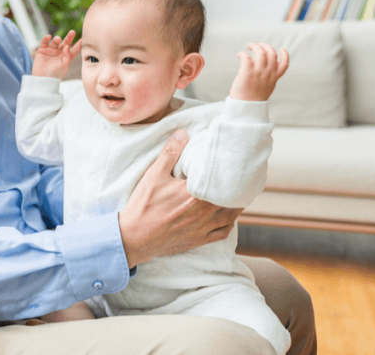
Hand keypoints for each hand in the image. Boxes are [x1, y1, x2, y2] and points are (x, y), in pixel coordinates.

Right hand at [32, 31, 79, 78]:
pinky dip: (46, 38)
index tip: (83, 39)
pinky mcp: (42, 50)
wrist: (42, 78)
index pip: (74, 50)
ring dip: (57, 39)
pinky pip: (44, 42)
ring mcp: (51, 51)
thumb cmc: (55, 74)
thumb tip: (67, 46)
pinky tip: (49, 37)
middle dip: (69, 37)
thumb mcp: (64, 66)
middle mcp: (59, 53)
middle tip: (72, 32)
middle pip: (65, 43)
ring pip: (55, 42)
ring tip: (58, 39)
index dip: (78, 45)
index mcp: (66, 57)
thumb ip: (67, 56)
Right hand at [118, 130, 241, 267]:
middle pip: (231, 199)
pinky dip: (229, 224)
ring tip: (235, 195)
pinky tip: (227, 217)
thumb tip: (183, 133)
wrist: (135, 237)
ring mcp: (204, 228)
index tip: (235, 165)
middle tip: (239, 178)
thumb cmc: (144, 206)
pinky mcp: (200, 240)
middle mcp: (205, 212)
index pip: (222, 181)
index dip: (231, 173)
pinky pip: (223, 232)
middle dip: (236, 188)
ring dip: (235, 206)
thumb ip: (170, 153)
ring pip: (231, 216)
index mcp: (196, 194)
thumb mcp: (154, 175)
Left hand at [229, 43, 289, 100]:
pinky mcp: (248, 72)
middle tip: (257, 45)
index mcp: (274, 78)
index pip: (284, 65)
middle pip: (272, 53)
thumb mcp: (266, 87)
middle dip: (266, 46)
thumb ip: (268, 78)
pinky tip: (240, 55)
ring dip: (255, 46)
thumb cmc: (253, 98)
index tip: (282, 49)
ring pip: (260, 53)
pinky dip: (243, 53)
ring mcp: (258, 72)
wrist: (246, 106)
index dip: (285, 55)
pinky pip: (246, 57)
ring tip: (249, 46)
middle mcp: (268, 74)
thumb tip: (266, 69)